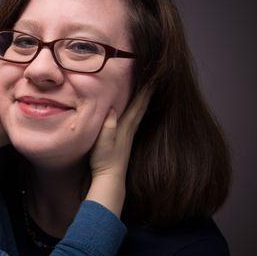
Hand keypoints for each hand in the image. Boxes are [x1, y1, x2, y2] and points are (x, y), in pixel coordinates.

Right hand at [86, 86, 152, 215]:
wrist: (110, 178)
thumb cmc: (104, 160)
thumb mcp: (103, 142)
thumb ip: (108, 125)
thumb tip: (113, 108)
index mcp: (126, 126)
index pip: (138, 105)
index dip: (145, 91)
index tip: (152, 77)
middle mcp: (130, 128)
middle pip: (142, 106)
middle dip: (147, 91)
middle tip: (154, 78)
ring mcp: (129, 134)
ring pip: (139, 112)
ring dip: (144, 99)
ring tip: (148, 89)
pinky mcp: (126, 139)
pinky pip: (135, 118)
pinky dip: (138, 110)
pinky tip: (138, 109)